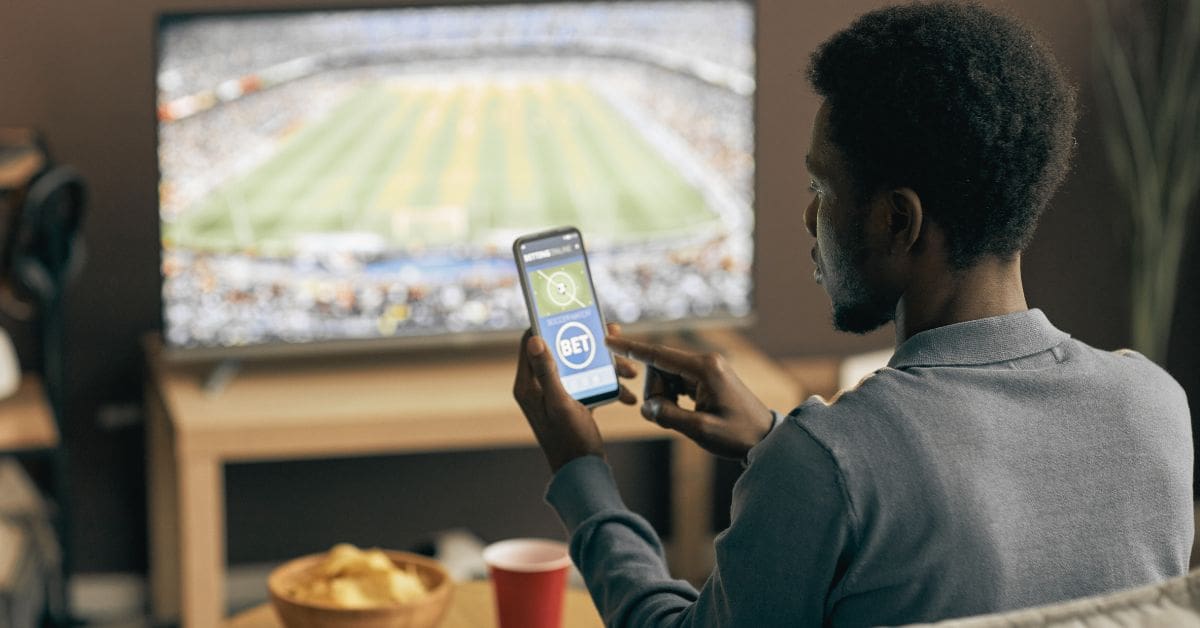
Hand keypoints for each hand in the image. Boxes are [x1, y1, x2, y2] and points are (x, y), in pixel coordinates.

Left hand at [513, 323, 638, 471]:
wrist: (584, 474)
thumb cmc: (570, 442)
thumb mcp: (561, 404)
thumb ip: (548, 372)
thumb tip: (535, 338)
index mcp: (527, 385)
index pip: (531, 341)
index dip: (550, 324)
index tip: (573, 314)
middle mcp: (538, 387)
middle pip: (563, 350)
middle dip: (591, 345)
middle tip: (614, 338)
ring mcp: (556, 394)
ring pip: (581, 365)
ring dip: (606, 366)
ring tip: (630, 372)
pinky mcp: (572, 402)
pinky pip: (590, 382)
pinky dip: (609, 385)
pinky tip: (629, 394)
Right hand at [605, 335, 772, 459]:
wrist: (765, 439)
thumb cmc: (737, 435)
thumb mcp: (700, 430)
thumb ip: (668, 416)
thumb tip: (646, 406)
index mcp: (704, 368)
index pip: (659, 354)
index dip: (631, 348)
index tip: (608, 340)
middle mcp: (705, 362)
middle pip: (659, 367)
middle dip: (655, 392)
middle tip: (667, 417)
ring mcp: (706, 369)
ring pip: (666, 376)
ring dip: (664, 398)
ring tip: (682, 418)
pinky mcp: (706, 379)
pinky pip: (676, 382)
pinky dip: (672, 398)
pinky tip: (685, 413)